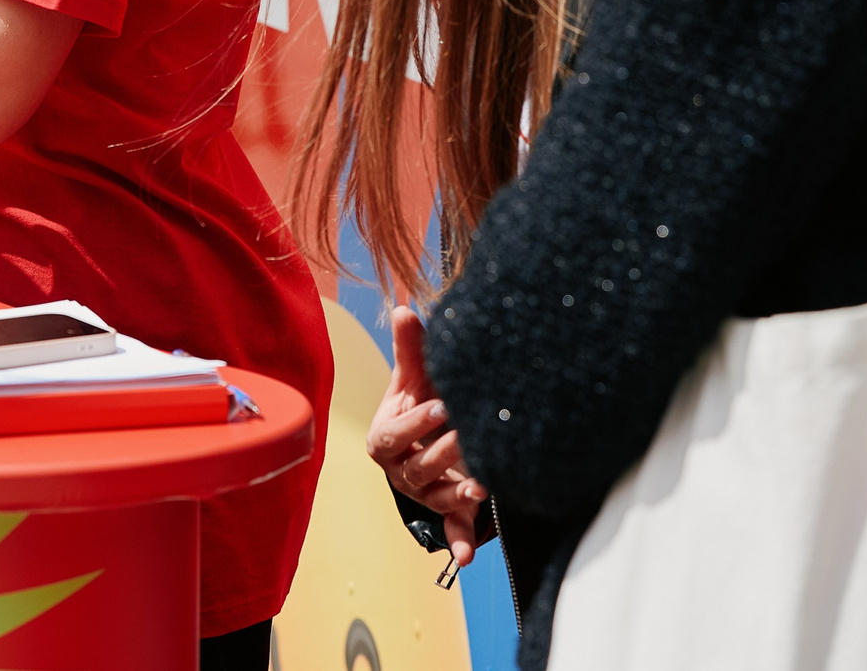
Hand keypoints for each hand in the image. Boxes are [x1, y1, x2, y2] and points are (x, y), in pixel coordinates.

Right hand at [367, 305, 488, 565]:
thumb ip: (410, 348)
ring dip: (458, 495)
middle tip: (472, 436)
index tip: (440, 406)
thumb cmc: (420, 400)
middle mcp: (401, 471)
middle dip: (444, 453)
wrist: (428, 434)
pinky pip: (451, 529)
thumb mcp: (414, 377)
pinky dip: (458, 543)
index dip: (415, 423)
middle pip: (419, 467)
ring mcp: (424, 493)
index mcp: (385, 439)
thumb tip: (405, 309)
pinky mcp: (448, 509)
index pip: (393, 435)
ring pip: (438, 497)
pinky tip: (466, 558)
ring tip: (482, 486)